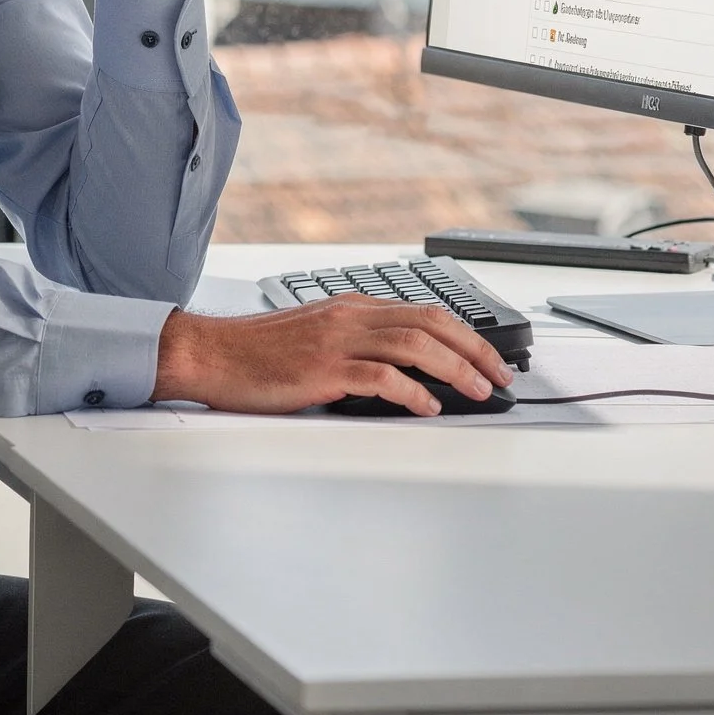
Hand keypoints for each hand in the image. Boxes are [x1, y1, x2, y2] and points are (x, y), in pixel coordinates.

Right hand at [150, 299, 515, 415]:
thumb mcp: (315, 336)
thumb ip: (357, 344)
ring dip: (455, 370)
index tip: (490, 358)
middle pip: (429, 323)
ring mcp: (336, 342)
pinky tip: (428, 407)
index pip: (423, 311)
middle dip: (475, 349)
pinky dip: (412, 392)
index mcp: (351, 307)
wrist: (211, 354)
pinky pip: (380, 376)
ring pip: (414, 345)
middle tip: (502, 376)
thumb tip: (405, 372)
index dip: (466, 335)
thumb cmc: (257, 353)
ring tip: (479, 391)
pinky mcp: (322, 370)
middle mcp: (349, 317)